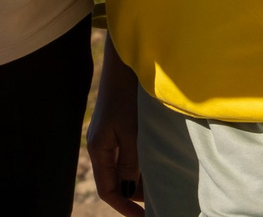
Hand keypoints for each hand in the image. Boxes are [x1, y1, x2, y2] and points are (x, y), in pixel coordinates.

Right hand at [86, 40, 143, 214]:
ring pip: (125, 167)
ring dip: (140, 177)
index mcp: (99, 149)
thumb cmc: (129, 95)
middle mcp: (102, 144)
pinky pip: (129, 152)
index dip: (125, 208)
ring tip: (163, 184)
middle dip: (136, 194)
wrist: (127, 61)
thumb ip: (130, 164)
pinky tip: (159, 161)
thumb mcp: (132, 133)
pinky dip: (142, 161)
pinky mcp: (120, 124)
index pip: (108, 190)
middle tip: (160, 201)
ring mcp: (111, 134)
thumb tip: (128, 192)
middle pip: (117, 180)